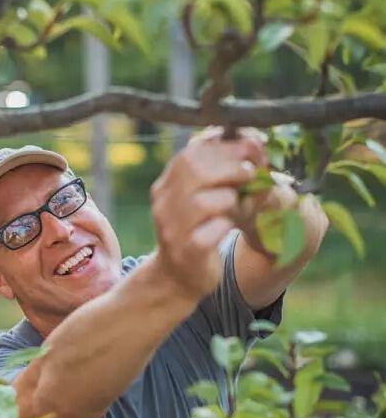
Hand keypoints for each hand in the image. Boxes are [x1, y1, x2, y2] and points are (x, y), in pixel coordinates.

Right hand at [150, 126, 266, 301]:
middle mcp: (163, 204)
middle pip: (197, 170)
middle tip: (253, 172)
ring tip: (235, 205)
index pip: (192, 152)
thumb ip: (215, 170)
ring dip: (231, 199)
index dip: (227, 146)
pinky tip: (227, 227)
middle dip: (234, 167)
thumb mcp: (199, 196)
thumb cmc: (196, 230)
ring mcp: (172, 228)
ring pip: (206, 200)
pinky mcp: (187, 251)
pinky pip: (215, 229)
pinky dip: (228, 225)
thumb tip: (251, 139)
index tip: (253, 147)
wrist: (176, 278)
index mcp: (165, 185)